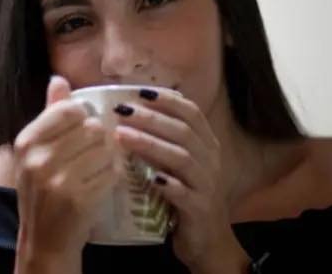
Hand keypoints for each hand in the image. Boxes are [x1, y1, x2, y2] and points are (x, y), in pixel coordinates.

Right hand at [13, 75, 121, 272]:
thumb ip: (50, 113)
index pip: (68, 110)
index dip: (83, 117)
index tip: (82, 128)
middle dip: (99, 139)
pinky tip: (103, 181)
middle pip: (91, 128)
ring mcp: (58, 180)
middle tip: (93, 151)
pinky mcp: (80, 199)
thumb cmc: (43, 190)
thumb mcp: (37, 150)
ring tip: (98, 166)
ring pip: (105, 148)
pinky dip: (113, 175)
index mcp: (26, 141)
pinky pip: (112, 171)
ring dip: (108, 156)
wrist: (45, 240)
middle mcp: (38, 159)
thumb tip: (59, 79)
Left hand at [114, 89, 249, 272]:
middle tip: (121, 110)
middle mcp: (210, 160)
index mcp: (206, 143)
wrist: (207, 240)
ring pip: (182, 158)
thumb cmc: (183, 192)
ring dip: (150, 144)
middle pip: (183, 131)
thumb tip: (128, 109)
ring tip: (121, 136)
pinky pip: (185, 194)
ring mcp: (207, 185)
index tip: (139, 91)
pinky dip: (168, 184)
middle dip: (151, 117)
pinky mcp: (200, 210)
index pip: (191, 112)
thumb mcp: (176, 161)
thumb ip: (161, 138)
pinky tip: (149, 178)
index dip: (167, 99)